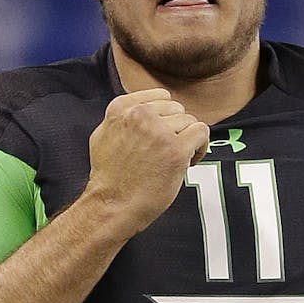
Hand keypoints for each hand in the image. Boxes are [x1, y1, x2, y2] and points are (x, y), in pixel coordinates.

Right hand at [84, 89, 209, 236]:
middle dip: (176, 129)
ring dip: (187, 139)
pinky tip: (188, 160)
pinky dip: (200, 146)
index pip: (160, 97)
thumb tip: (141, 107)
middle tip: (167, 151)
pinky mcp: (176, 149)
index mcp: (122, 108)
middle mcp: (140, 115)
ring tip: (176, 158)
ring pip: (190, 121)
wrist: (112, 204)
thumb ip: (122, 117)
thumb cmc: (109, 177)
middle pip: (176, 109)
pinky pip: (201, 132)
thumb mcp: (102, 135)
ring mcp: (159, 132)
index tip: (161, 133)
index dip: (165, 117)